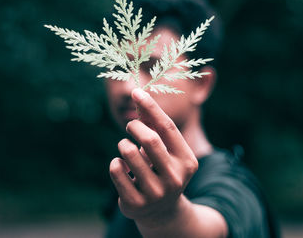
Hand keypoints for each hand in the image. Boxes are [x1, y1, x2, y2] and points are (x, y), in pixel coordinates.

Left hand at [109, 88, 198, 227]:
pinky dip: (115, 163)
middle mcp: (174, 178)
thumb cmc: (162, 169)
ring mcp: (155, 193)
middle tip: (130, 126)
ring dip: (123, 144)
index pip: (167, 127)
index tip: (136, 92)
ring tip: (126, 149)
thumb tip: (138, 95)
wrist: (161, 211)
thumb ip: (153, 124)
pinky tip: (122, 168)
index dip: (151, 107)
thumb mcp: (165, 149)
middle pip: (149, 139)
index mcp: (186, 161)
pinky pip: (116, 169)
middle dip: (134, 126)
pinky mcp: (135, 203)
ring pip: (129, 153)